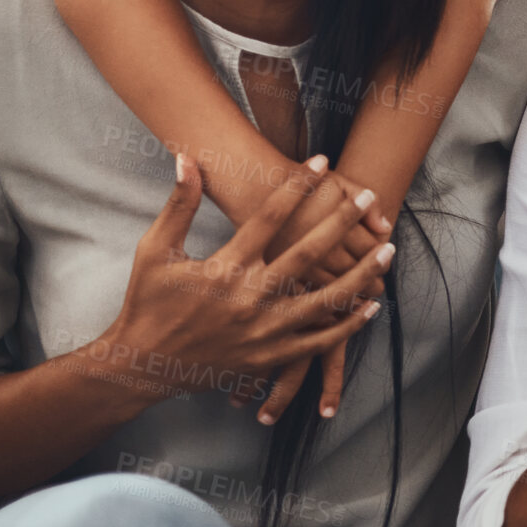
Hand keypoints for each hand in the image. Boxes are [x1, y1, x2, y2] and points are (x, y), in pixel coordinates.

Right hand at [98, 154, 391, 412]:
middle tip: (368, 195)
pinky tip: (371, 305)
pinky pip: (317, 342)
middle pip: (308, 253)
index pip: (270, 217)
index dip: (298, 186)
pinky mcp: (269, 358)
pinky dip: (347, 325)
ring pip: (325, 300)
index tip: (322, 161)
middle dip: (342, 221)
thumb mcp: (155, 251)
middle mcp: (249, 299)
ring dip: (360, 273)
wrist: (139, 368)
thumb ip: (178, 204)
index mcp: (224, 269)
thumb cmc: (148, 304)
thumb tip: (186, 158)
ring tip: (387, 249)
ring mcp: (263, 332)